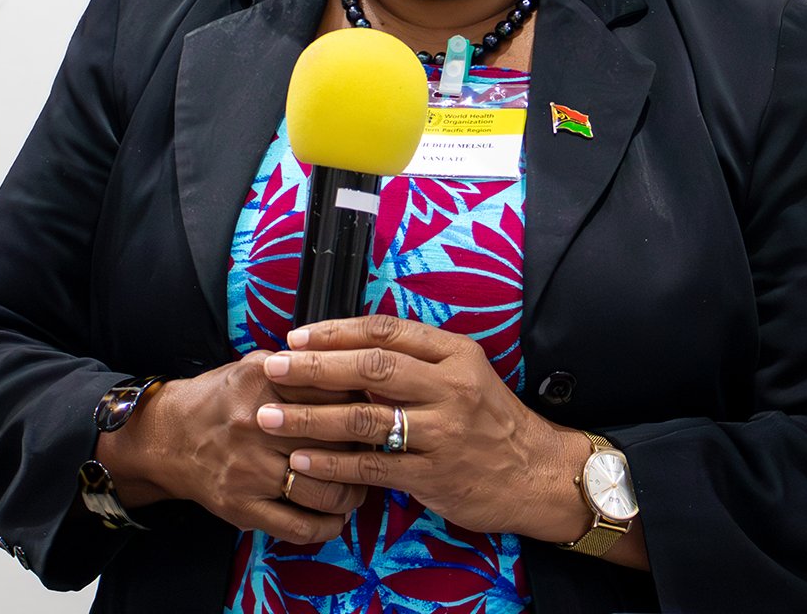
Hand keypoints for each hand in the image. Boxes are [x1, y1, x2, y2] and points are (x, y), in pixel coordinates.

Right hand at [101, 352, 367, 544]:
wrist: (167, 437)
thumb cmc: (221, 400)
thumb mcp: (256, 367)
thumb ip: (302, 367)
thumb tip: (356, 370)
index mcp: (265, 382)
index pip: (336, 392)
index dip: (364, 403)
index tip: (377, 409)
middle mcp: (257, 425)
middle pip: (336, 441)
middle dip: (366, 449)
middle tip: (376, 449)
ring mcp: (250, 470)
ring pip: (325, 490)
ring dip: (353, 493)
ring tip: (358, 485)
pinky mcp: (243, 508)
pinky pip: (300, 526)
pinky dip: (328, 525)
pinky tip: (336, 517)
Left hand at [255, 315, 594, 541]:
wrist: (536, 473)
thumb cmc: (491, 421)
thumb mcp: (466, 375)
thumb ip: (417, 361)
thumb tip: (350, 350)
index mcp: (455, 354)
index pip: (386, 332)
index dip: (336, 332)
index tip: (297, 336)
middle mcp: (451, 387)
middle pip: (370, 367)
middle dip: (314, 367)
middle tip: (273, 367)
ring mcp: (443, 432)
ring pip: (365, 417)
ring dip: (310, 417)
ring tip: (270, 416)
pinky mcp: (435, 474)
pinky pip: (372, 466)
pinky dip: (332, 464)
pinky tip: (301, 462)